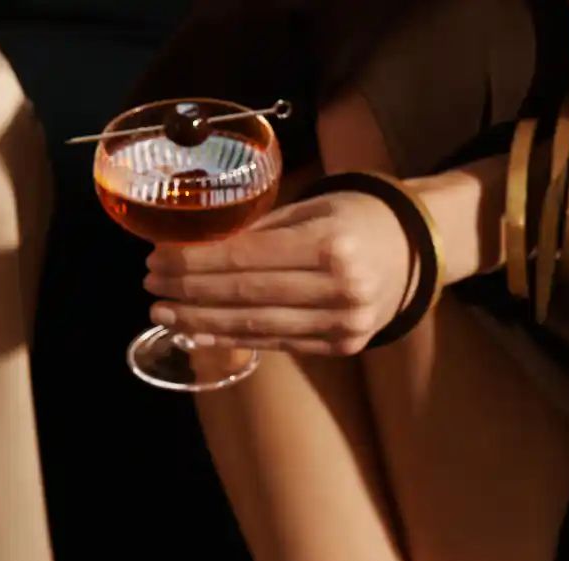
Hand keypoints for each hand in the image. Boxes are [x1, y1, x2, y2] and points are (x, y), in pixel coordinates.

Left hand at [143, 192, 411, 356]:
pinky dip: (230, 338)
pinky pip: (274, 343)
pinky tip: (198, 332)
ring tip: (162, 314)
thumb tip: (196, 245)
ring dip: (199, 322)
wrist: (417, 253)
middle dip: (188, 292)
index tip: (158, 259)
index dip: (195, 262)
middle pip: (244, 294)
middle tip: (150, 286)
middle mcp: (341, 286)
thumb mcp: (314, 206)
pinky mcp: (342, 345)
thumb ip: (260, 228)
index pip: (245, 257)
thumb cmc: (357, 220)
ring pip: (254, 325)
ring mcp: (343, 321)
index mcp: (331, 242)